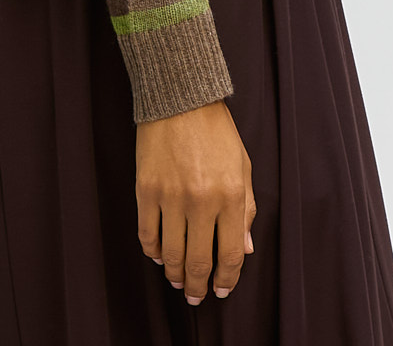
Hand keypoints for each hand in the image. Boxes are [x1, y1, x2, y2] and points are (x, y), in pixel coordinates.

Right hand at [134, 98, 255, 304]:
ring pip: (171, 254)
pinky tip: (158, 255)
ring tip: (177, 281)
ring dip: (174, 274)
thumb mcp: (242, 166)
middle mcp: (201, 201)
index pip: (230, 255)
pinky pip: (147, 233)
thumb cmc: (216, 130)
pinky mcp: (146, 189)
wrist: (181, 97)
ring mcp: (171, 197)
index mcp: (230, 195)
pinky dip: (152, 250)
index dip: (227, 280)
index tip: (222, 290)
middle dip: (198, 286)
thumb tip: (244, 249)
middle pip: (198, 261)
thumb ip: (246, 209)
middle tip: (196, 295)